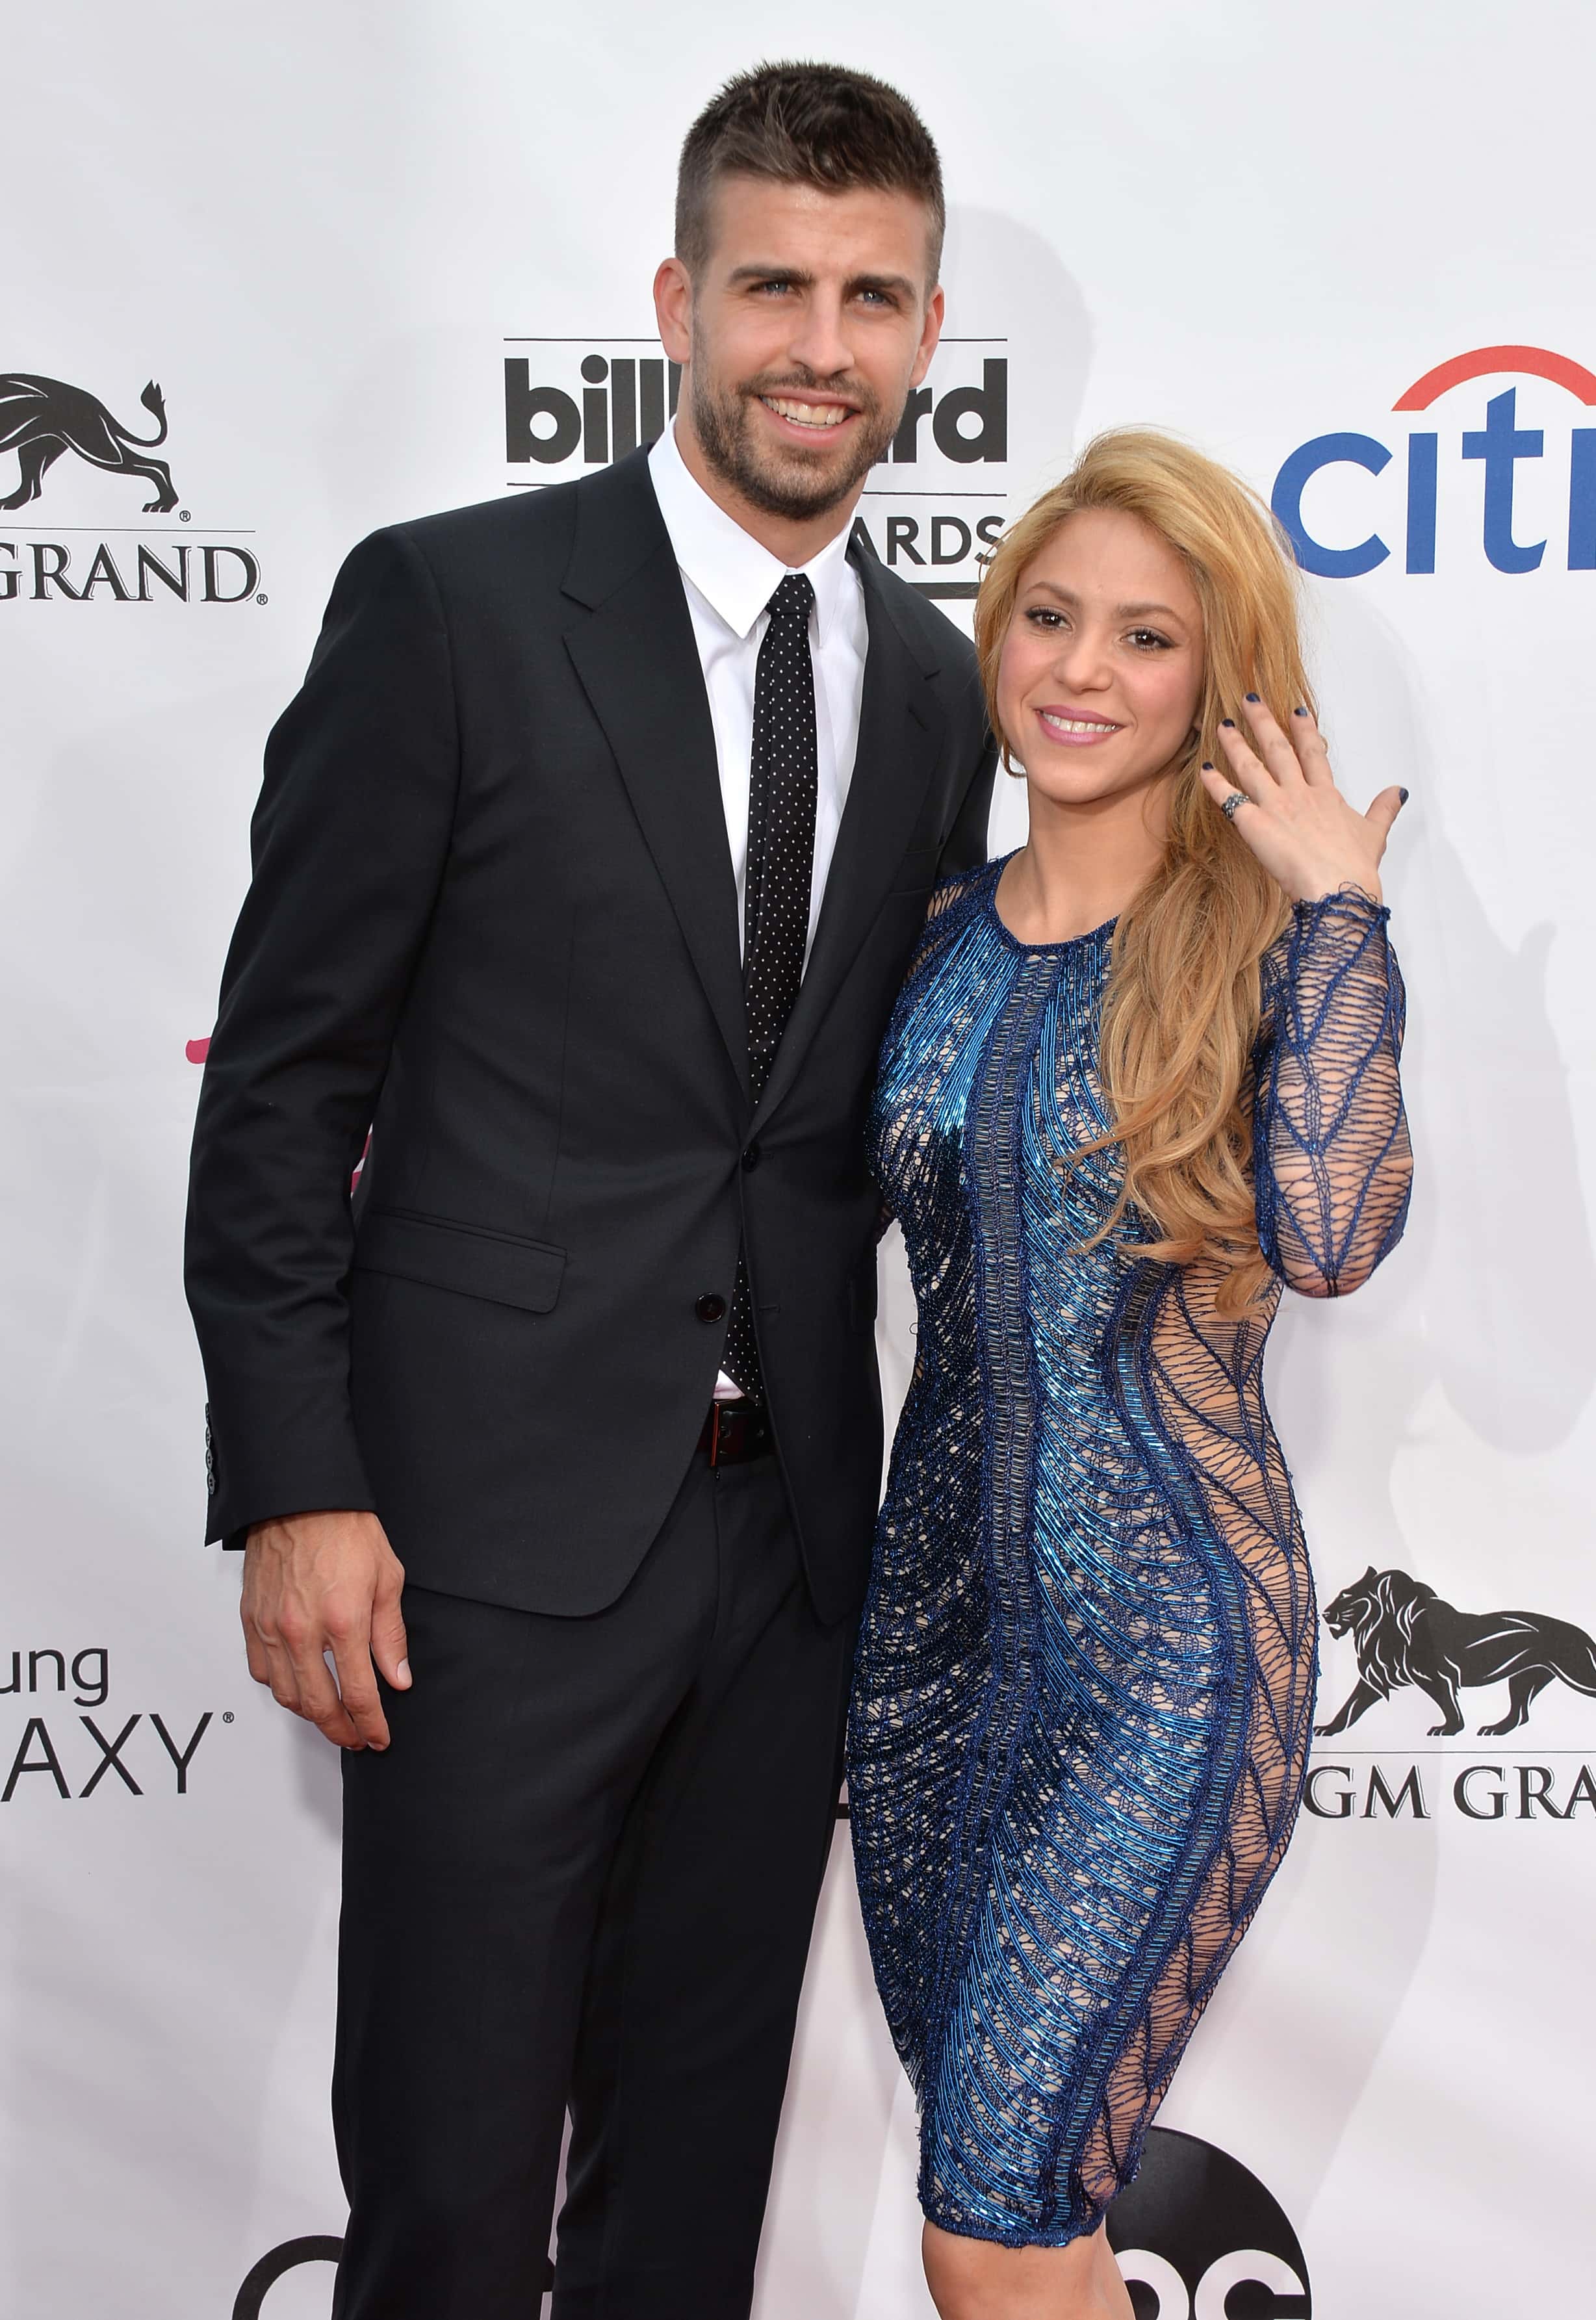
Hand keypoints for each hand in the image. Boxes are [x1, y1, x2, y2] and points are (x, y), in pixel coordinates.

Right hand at [241, 1510, 409, 1749]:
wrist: (300, 1499)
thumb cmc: (345, 1530)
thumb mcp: (387, 1578)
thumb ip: (390, 1635)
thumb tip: (397, 1676)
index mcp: (343, 1621)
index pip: (359, 1694)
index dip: (372, 1724)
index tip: (379, 1736)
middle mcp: (302, 1630)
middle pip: (319, 1705)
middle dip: (341, 1731)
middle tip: (356, 1737)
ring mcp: (272, 1627)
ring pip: (286, 1694)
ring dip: (310, 1714)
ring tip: (330, 1716)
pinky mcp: (251, 1620)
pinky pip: (261, 1670)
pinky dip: (280, 1686)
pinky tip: (297, 1685)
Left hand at [1199, 696, 1405, 904]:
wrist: (1337, 888)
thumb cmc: (1354, 867)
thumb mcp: (1374, 834)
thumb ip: (1383, 809)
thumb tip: (1398, 792)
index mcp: (1326, 795)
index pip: (1313, 753)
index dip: (1304, 731)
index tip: (1296, 711)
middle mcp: (1299, 794)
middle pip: (1278, 749)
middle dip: (1264, 722)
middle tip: (1250, 700)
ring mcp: (1276, 806)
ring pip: (1252, 766)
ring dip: (1236, 744)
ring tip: (1224, 724)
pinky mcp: (1255, 824)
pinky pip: (1230, 799)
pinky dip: (1216, 784)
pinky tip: (1204, 770)